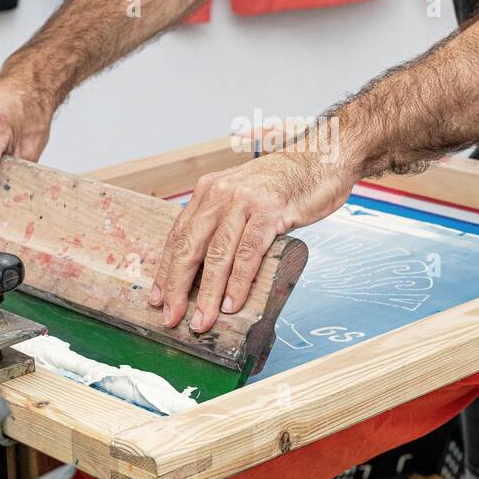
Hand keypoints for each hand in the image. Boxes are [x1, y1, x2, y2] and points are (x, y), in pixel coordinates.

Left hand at [148, 150, 357, 331]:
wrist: (320, 157)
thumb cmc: (284, 184)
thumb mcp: (243, 196)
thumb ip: (224, 222)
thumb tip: (207, 266)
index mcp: (208, 190)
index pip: (178, 236)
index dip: (166, 271)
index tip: (158, 299)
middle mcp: (220, 193)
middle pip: (190, 247)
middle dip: (177, 287)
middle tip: (171, 317)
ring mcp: (245, 201)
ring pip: (217, 255)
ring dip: (208, 293)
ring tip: (203, 320)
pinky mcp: (271, 211)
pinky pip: (248, 253)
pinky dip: (238, 282)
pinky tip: (232, 302)